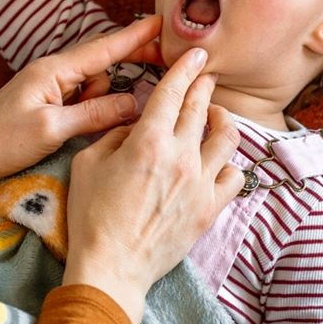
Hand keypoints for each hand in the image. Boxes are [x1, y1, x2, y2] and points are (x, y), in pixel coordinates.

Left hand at [0, 17, 164, 197]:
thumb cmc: (0, 142)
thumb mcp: (52, 130)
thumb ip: (96, 114)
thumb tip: (136, 103)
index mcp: (53, 70)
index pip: (103, 48)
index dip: (135, 36)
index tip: (162, 21)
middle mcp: (52, 72)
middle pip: (102, 63)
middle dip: (129, 66)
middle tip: (162, 67)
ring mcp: (48, 88)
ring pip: (94, 86)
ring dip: (102, 101)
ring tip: (82, 127)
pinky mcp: (45, 105)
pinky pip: (80, 100)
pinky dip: (90, 110)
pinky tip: (84, 128)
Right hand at [59, 47, 243, 323]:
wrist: (112, 268)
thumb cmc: (90, 216)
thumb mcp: (88, 164)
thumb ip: (114, 135)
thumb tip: (135, 126)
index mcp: (147, 141)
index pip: (172, 92)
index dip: (185, 69)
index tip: (195, 55)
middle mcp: (181, 157)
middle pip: (201, 108)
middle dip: (204, 86)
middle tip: (205, 75)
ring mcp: (200, 184)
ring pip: (227, 138)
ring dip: (221, 119)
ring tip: (214, 116)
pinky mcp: (209, 209)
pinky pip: (234, 176)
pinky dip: (229, 162)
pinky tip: (218, 160)